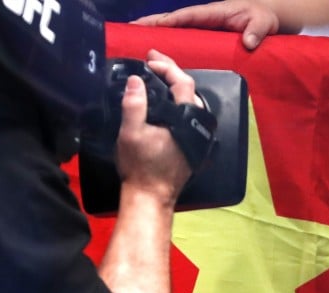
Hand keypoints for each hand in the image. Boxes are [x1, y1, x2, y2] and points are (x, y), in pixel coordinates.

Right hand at [114, 50, 196, 204]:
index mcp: (185, 120)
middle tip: (152, 62)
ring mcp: (196, 136)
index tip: (150, 60)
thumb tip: (135, 80)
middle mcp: (196, 126)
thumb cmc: (141, 166)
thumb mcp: (131, 132)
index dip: (167, 67)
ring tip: (156, 77)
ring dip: (174, 87)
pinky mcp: (191, 144)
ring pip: (189, 103)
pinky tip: (163, 102)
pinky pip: (187, 116)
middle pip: (188, 90)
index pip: (183, 83)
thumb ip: (134, 104)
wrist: (151, 195)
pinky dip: (176, 103)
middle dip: (171, 73)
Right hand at [133, 0, 278, 50]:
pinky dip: (173, 45)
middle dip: (152, 27)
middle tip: (129, 35)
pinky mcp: (207, 38)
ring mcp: (204, 29)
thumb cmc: (263, 16)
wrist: (268, 18)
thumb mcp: (262, 22)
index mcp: (212, 14)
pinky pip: (186, 41)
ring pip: (177, 32)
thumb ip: (256, 31)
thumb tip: (249, 42)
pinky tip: (161, 56)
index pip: (185, 17)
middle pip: (173, 23)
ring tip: (136, 46)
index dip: (166, 21)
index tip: (147, 26)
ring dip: (158, 37)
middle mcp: (204, 20)